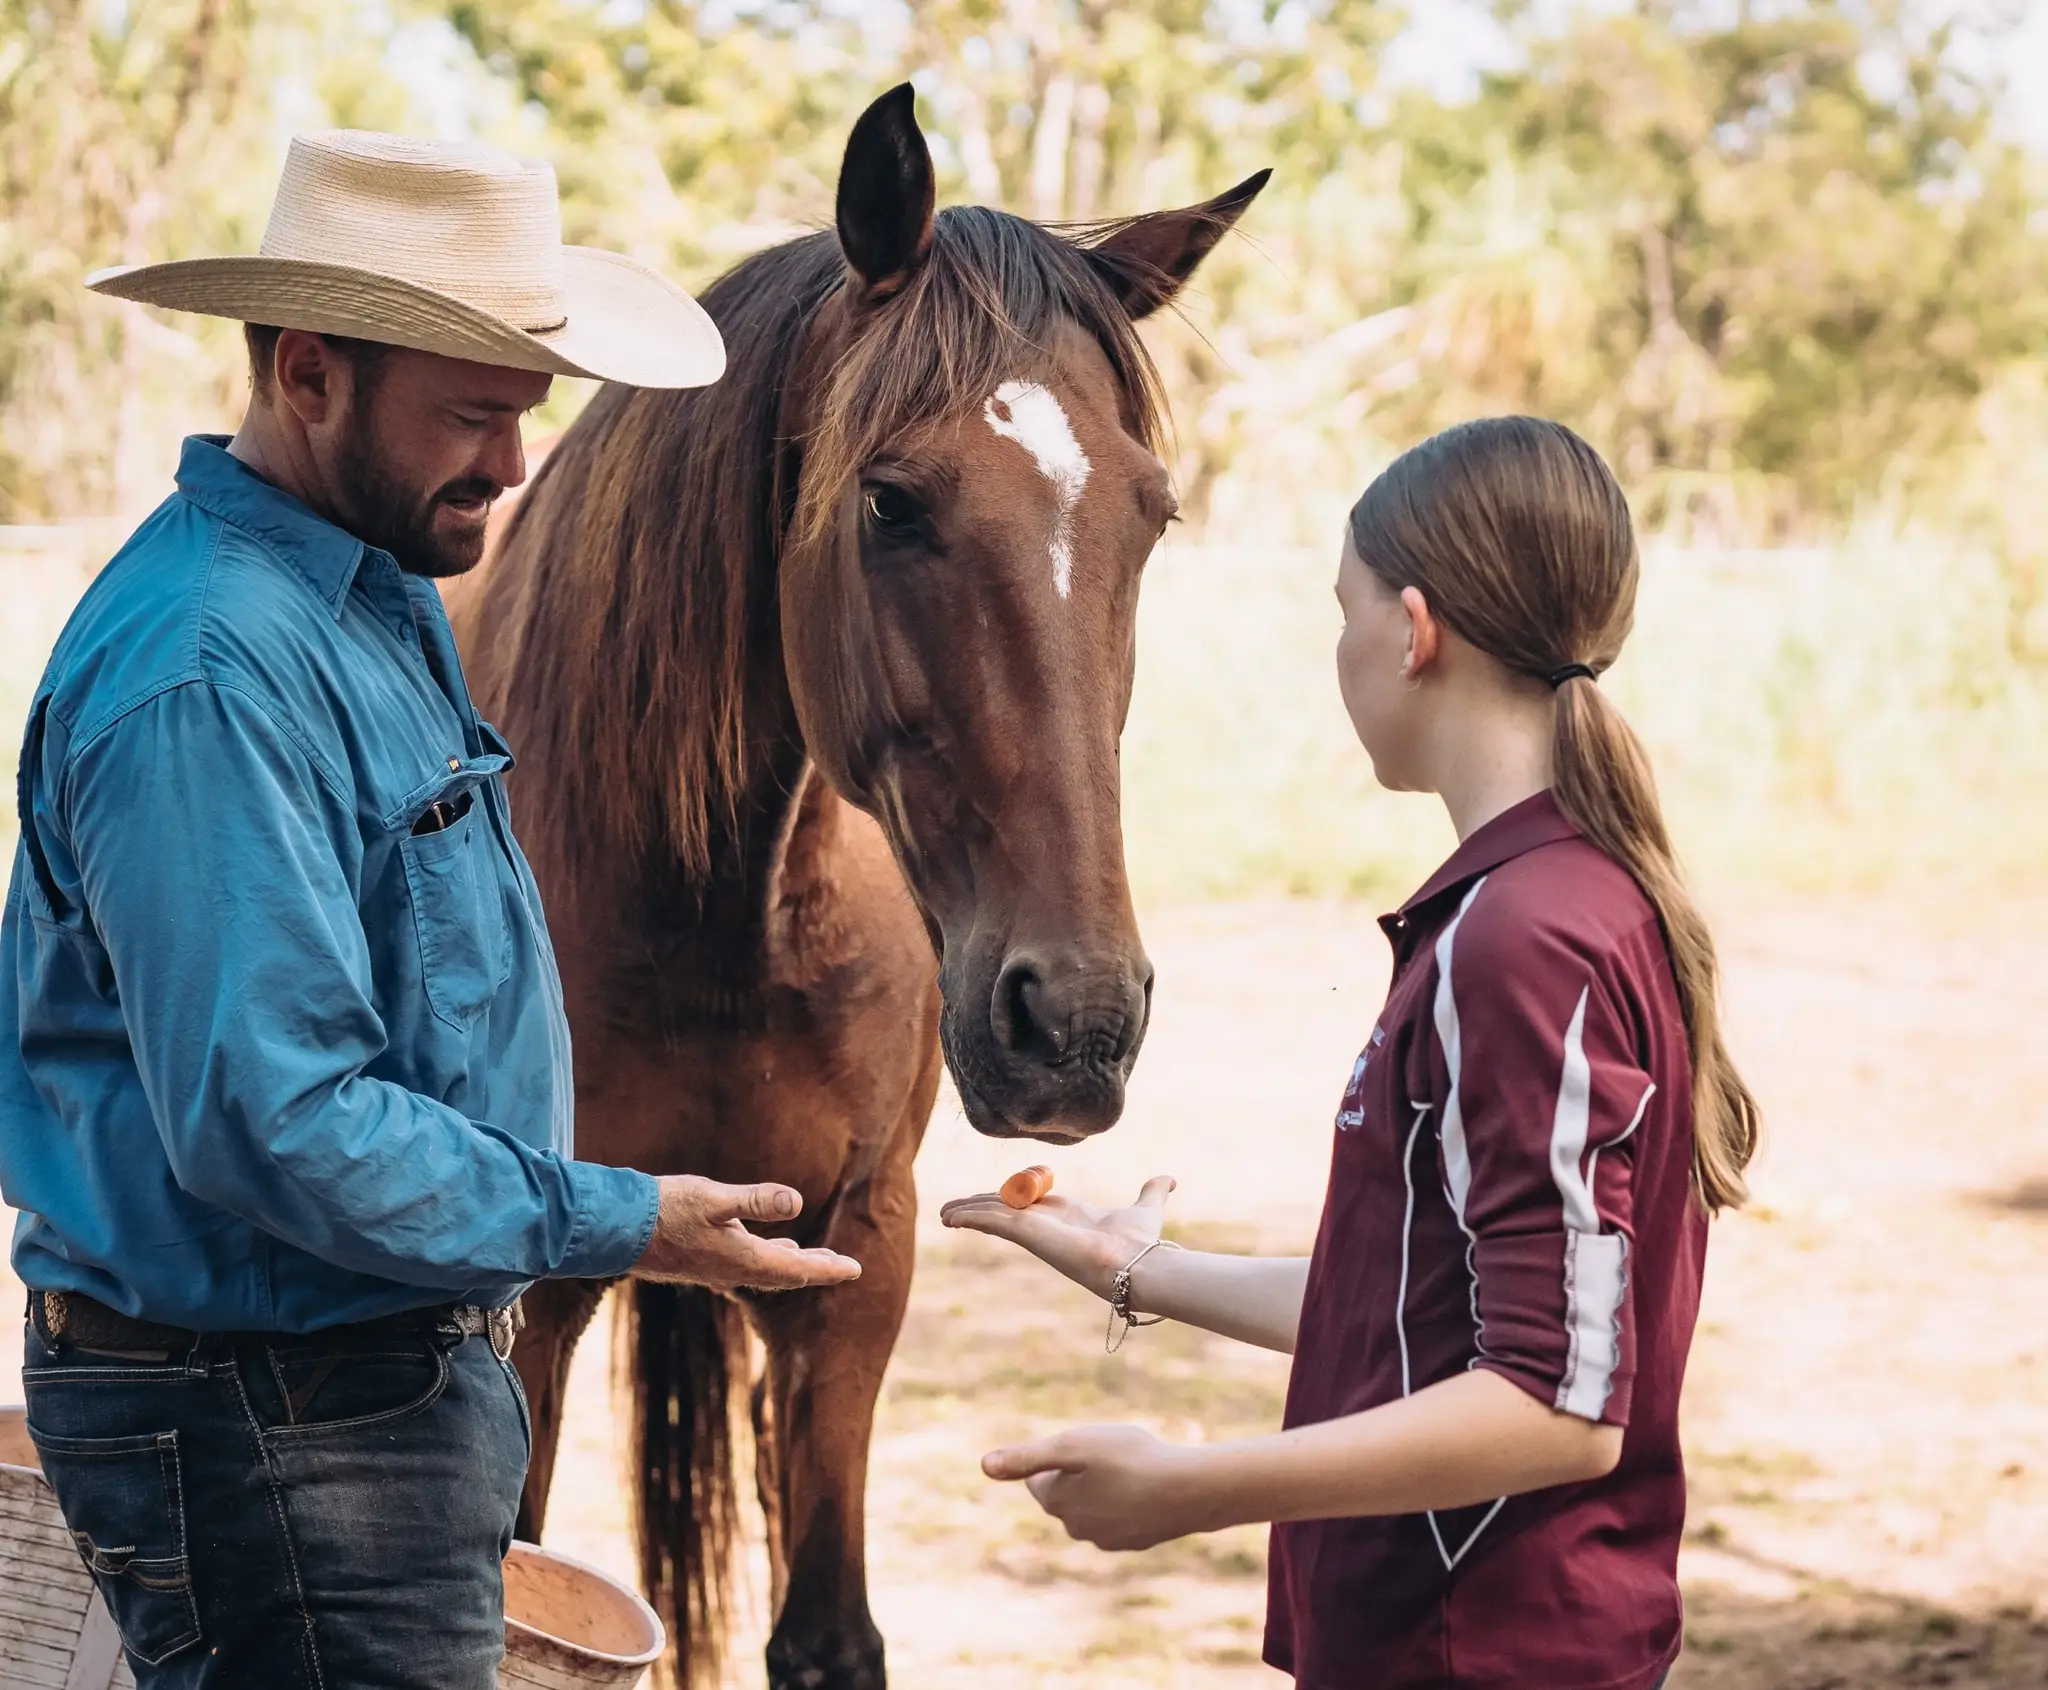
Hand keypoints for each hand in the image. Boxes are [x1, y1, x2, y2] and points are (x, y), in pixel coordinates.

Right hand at [631, 1176, 860, 1292]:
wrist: (615, 1230)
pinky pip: (746, 1265)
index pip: (797, 1271)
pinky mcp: (700, 1261)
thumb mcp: (713, 1198)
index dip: (828, 1269)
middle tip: (844, 1267)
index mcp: (742, 1260)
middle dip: (816, 1269)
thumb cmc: (664, 1210)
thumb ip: (754, 1201)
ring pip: (765, 1271)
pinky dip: (767, 1258)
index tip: (855, 1270)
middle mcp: (732, 1270)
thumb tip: (796, 1202)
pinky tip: (767, 1247)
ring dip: (793, 1265)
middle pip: (786, 1275)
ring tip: (813, 1259)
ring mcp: (715, 1268)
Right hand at [938, 1175, 1175, 1302]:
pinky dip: (970, 1216)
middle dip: (978, 1206)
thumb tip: (1169, 1179)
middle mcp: (1045, 1224)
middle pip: (1004, 1209)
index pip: (1028, 1202)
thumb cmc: (1141, 1243)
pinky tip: (950, 1217)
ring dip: (967, 1213)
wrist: (1135, 1264)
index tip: (992, 1193)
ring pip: (993, 1216)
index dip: (1009, 1195)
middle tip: (952, 1209)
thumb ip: (1152, 1192)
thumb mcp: (1146, 1208)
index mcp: (1064, 1216)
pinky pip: (991, 1220)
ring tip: (943, 1214)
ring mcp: (1034, 1229)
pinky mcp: (1027, 1232)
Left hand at [982, 1424, 1216, 1550]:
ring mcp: (1109, 1539)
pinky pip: (1121, 1516)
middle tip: (1108, 1453)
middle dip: (1079, 1473)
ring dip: (1105, 1486)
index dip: (1058, 1456)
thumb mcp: (1073, 1445)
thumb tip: (984, 1466)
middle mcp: (1078, 1529)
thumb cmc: (1130, 1460)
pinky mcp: (1136, 1541)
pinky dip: (1129, 1500)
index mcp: (1057, 1504)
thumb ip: (1027, 1457)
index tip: (1083, 1447)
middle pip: (1065, 1494)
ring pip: (1094, 1506)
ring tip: (1131, 1468)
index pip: (1038, 1478)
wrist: (1188, 1491)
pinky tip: (1149, 1487)